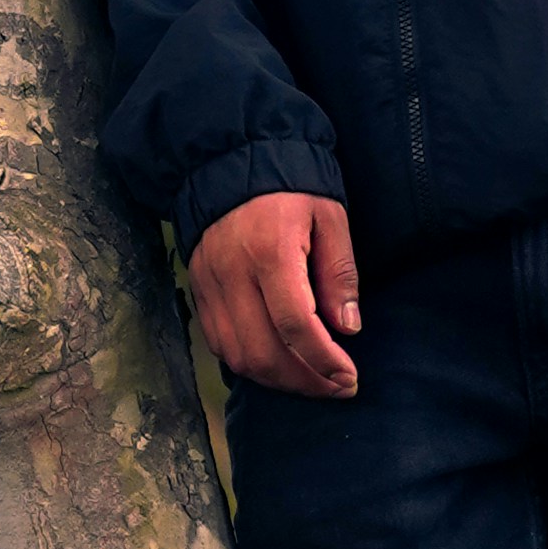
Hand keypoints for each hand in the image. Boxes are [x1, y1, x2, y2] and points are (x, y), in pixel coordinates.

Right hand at [189, 186, 362, 397]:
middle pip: (263, 352)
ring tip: (310, 380)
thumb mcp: (329, 217)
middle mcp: (233, 274)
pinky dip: (249, 363)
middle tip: (335, 387)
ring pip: (237, 356)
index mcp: (270, 252)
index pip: (295, 326)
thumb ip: (338, 272)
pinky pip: (219, 344)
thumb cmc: (290, 187)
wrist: (230, 161)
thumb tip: (347, 328)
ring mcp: (209, 285)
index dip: (324, 361)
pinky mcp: (198, 291)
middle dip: (303, 381)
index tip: (349, 377)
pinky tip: (278, 363)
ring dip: (276, 380)